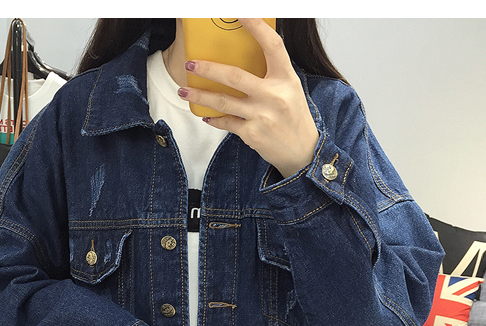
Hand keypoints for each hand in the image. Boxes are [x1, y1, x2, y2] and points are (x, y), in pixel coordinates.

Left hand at [177, 18, 319, 178]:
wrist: (302, 151)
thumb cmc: (293, 116)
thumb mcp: (290, 88)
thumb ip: (271, 73)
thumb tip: (244, 54)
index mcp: (285, 78)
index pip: (272, 45)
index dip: (256, 26)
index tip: (240, 12)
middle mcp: (274, 95)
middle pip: (235, 76)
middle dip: (208, 68)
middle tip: (190, 62)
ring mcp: (262, 116)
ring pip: (223, 102)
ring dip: (200, 95)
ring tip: (183, 90)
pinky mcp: (252, 134)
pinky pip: (226, 122)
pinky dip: (213, 118)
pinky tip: (205, 114)